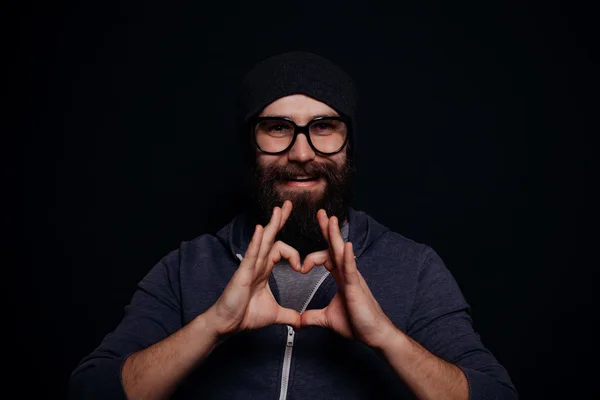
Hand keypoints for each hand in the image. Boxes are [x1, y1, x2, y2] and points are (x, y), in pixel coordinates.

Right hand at [207, 200, 301, 336]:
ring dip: (271, 224)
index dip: (294, 255)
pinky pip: (252, 253)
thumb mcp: (275, 315)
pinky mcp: (243, 272)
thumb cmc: (245, 316)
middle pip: (271, 236)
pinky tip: (260, 229)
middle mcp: (257, 263)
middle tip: (288, 204)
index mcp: (264, 269)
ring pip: (263, 241)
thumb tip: (302, 323)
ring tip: (279, 209)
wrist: (228, 324)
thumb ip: (290, 316)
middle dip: (280, 220)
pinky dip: (256, 241)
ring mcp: (250, 266)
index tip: (302, 268)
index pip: (280, 249)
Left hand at [300, 210, 396, 348]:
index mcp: (341, 278)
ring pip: (341, 252)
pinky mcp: (356, 287)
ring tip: (330, 220)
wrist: (374, 335)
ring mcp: (353, 278)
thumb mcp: (328, 319)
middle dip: (327, 230)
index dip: (313, 255)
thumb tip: (298, 321)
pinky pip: (351, 268)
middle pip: (334, 247)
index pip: (327, 257)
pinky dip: (346, 256)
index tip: (300, 264)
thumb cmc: (357, 324)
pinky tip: (344, 245)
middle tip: (320, 213)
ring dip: (335, 235)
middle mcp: (347, 273)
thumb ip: (312, 317)